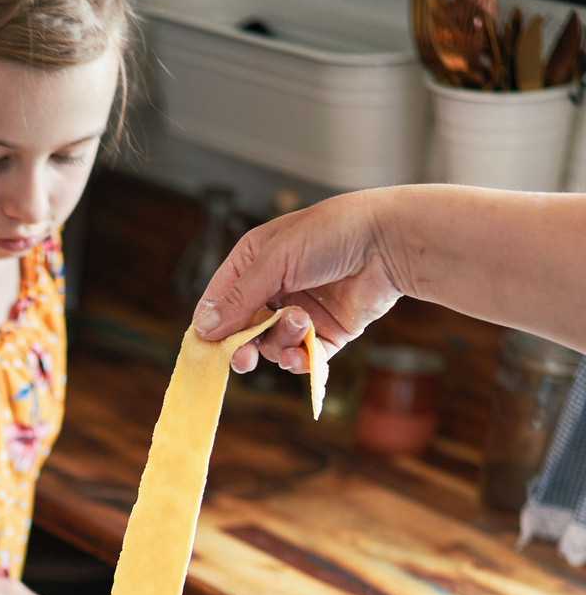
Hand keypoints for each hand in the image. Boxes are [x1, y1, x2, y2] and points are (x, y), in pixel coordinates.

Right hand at [192, 188, 408, 375]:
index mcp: (257, 260)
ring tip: (300, 323)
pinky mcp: (328, 333)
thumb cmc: (333, 234)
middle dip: (243, 345)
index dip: (212, 322)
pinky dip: (300, 360)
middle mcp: (277, 286)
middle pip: (244, 328)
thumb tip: (203, 329)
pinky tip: (303, 357)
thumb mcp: (276, 260)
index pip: (222, 297)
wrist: (390, 242)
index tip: (207, 345)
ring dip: (282, 341)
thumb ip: (239, 297)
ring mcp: (302, 311)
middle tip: (242, 360)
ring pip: (273, 345)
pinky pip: (303, 357)